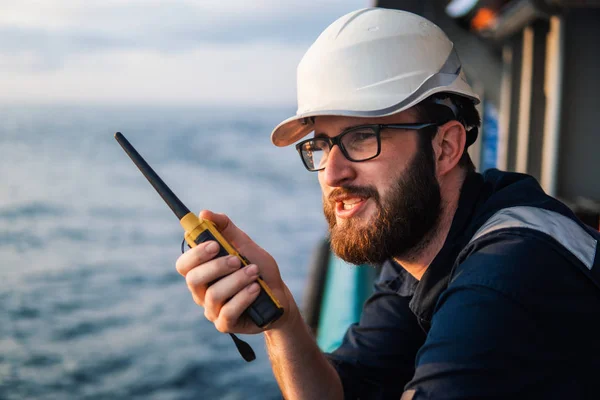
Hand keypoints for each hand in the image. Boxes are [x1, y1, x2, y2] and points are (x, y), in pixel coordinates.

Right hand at [175, 210, 296, 333]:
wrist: (280, 296)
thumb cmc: (258, 269)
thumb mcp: (245, 244)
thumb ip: (225, 228)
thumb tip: (204, 213)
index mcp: (202, 271)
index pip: (184, 264)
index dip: (195, 254)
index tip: (215, 244)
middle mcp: (201, 291)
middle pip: (193, 279)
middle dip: (216, 266)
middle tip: (237, 259)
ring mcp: (212, 310)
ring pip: (213, 294)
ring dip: (236, 280)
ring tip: (254, 272)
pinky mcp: (225, 324)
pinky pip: (227, 312)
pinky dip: (243, 298)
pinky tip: (255, 289)